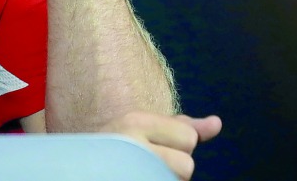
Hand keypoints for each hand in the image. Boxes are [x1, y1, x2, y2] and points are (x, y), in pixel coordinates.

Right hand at [99, 111, 222, 180]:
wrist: (79, 167)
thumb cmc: (118, 145)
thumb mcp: (146, 127)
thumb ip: (182, 126)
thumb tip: (217, 123)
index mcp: (136, 121)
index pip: (189, 138)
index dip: (179, 146)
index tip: (155, 146)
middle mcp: (131, 144)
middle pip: (186, 166)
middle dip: (173, 168)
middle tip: (147, 165)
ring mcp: (128, 170)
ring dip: (165, 180)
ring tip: (142, 174)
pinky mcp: (133, 180)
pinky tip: (140, 178)